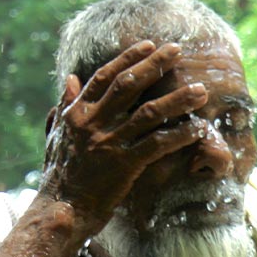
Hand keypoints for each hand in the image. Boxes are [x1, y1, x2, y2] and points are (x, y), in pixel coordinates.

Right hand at [41, 41, 206, 234]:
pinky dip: (180, 135)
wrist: (61, 211)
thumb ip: (65, 106)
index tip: (150, 44)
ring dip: (178, 100)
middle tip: (178, 50)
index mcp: (76, 114)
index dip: (128, 58)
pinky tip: (198, 129)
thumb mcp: (56, 135)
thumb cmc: (60, 175)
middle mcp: (92, 123)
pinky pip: (158, 144)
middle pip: (129, 85)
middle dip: (155, 65)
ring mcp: (108, 143)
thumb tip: (70, 78)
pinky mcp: (124, 165)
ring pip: (149, 113)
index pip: (104, 76)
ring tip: (200, 91)